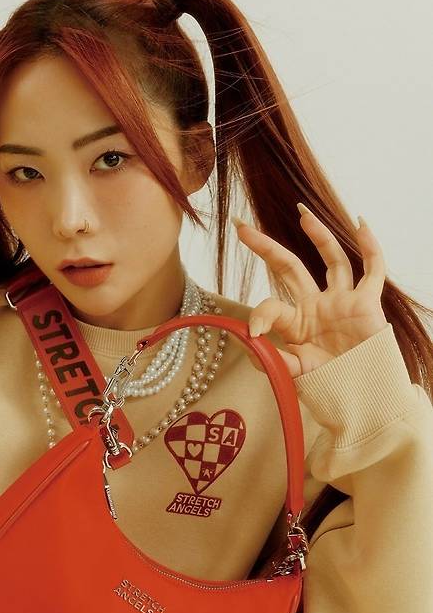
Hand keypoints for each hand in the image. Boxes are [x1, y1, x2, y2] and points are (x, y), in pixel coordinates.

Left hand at [232, 202, 388, 378]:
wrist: (364, 401)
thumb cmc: (330, 388)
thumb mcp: (293, 373)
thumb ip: (269, 357)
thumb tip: (245, 335)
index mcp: (295, 323)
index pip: (271, 306)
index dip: (261, 315)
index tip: (254, 332)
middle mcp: (317, 307)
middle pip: (290, 267)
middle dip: (266, 247)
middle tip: (241, 225)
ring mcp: (342, 302)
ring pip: (332, 260)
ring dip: (318, 234)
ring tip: (301, 212)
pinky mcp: (367, 303)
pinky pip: (372, 270)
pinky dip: (369, 247)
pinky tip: (360, 224)